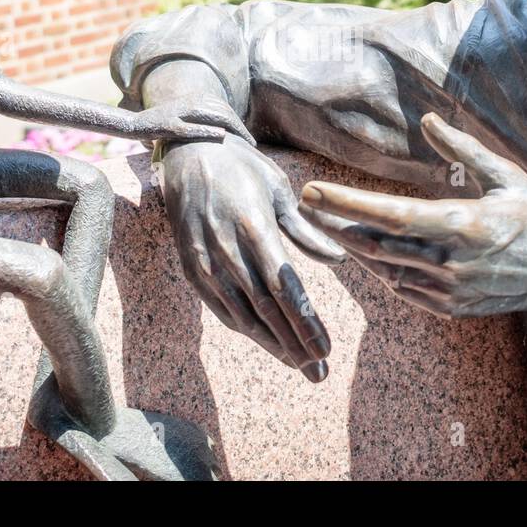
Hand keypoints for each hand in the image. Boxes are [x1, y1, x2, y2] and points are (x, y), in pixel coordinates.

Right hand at [129, 101, 256, 145]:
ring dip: (231, 128)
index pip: (222, 107)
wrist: (134, 123)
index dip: (238, 121)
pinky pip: (191, 128)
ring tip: (245, 142)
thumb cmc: (161, 123)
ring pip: (211, 117)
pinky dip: (207, 130)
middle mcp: (188, 104)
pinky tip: (221, 135)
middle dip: (240, 127)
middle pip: (221, 111)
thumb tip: (221, 129)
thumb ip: (200, 119)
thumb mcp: (183, 117)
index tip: (249, 136)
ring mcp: (178, 114)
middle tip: (252, 143)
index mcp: (193, 100)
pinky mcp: (169, 126)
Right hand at [158, 135, 345, 379]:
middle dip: (295, 344)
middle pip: (266, 310)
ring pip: (243, 315)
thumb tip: (337, 259)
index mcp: (254, 228)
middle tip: (320, 372)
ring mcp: (205, 262)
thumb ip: (304, 229)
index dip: (306, 322)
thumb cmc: (242, 169)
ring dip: (273, 344)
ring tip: (300, 366)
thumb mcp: (279, 190)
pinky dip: (245, 328)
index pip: (284, 287)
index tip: (326, 348)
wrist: (188, 155)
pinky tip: (267, 343)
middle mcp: (227, 250)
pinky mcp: (191, 268)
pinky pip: (221, 308)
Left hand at [299, 113, 526, 317]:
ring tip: (329, 222)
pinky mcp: (449, 307)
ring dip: (354, 247)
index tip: (312, 191)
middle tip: (306, 204)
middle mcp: (452, 262)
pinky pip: (402, 288)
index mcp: (464, 225)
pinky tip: (368, 249)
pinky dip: (381, 267)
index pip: (391, 215)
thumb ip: (462, 148)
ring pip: (384, 268)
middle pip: (375, 245)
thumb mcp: (506, 176)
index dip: (347, 203)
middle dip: (335, 223)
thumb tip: (427, 120)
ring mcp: (449, 290)